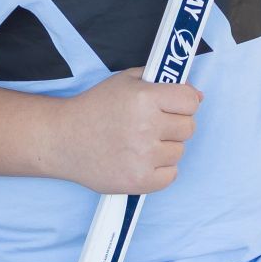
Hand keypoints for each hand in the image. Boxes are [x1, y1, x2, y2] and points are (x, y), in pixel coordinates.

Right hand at [45, 68, 200, 194]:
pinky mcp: (139, 180)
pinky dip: (159, 169)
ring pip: (179, 152)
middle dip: (173, 125)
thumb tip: (198, 96)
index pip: (191, 102)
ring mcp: (143, 156)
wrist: (62, 140)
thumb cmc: (95, 108)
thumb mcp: (125, 81)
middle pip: (188, 127)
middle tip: (150, 125)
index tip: (170, 106)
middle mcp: (146, 127)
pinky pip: (171, 175)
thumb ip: (162, 81)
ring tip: (138, 143)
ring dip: (164, 148)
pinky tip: (139, 160)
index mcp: (144, 98)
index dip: (182, 103)